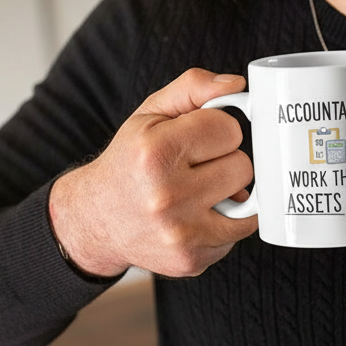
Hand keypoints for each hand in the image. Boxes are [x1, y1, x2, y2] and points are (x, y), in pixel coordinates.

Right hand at [48, 68, 256, 277]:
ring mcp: (181, 234)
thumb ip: (193, 88)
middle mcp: (167, 196)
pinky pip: (238, 232)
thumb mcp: (151, 113)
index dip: (217, 128)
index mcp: (155, 152)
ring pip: (247, 201)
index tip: (199, 136)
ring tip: (198, 188)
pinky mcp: (192, 260)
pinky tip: (197, 213)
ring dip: (229, 191)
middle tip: (196, 164)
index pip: (229, 129)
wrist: (97, 218)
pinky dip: (225, 220)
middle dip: (224, 160)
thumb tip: (236, 85)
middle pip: (242, 166)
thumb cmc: (130, 160)